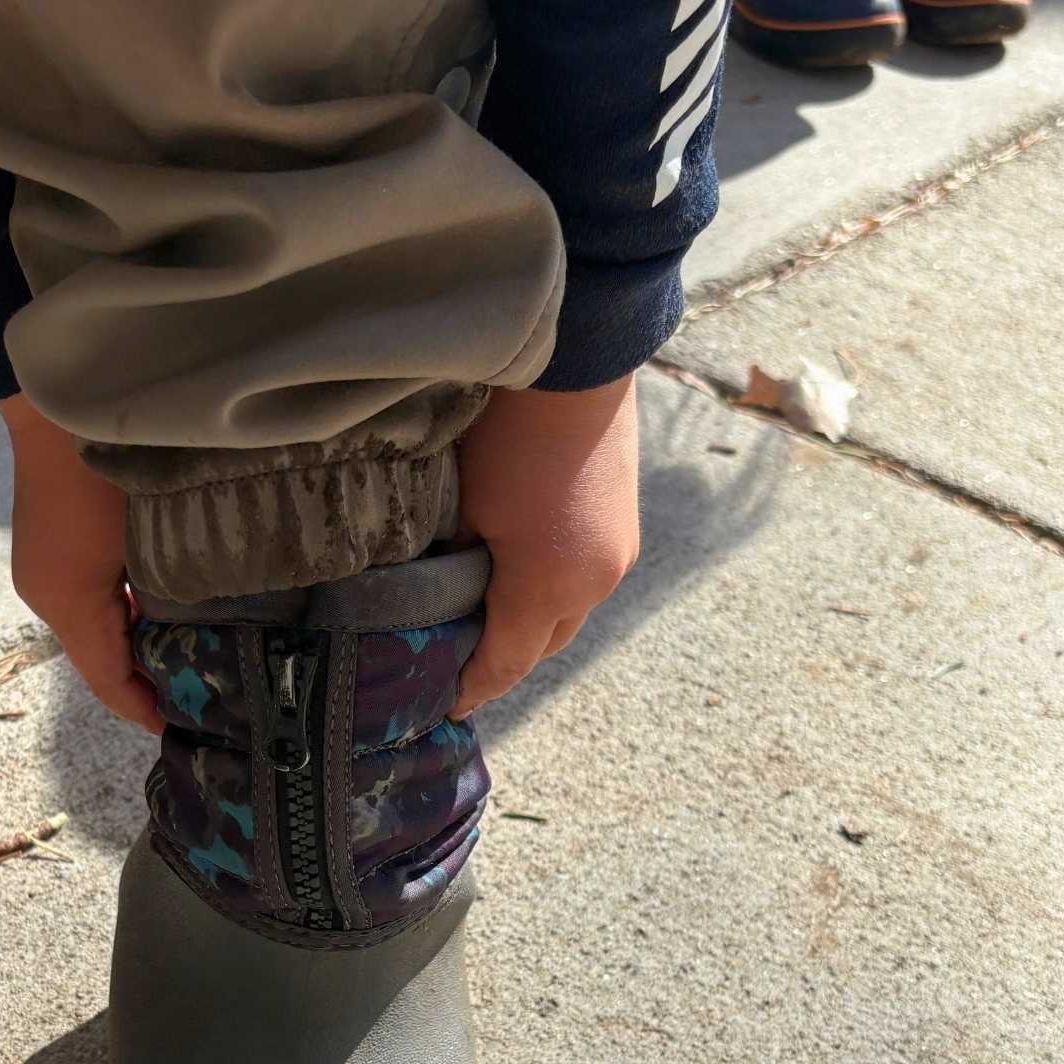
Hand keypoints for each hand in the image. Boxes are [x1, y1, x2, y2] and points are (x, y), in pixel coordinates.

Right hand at [0, 394, 165, 734]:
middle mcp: (47, 598)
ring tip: (179, 662)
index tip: (178, 727)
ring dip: (131, 647)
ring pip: (92, 631)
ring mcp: (41, 574)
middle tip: (193, 697)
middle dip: (141, 682)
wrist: (58, 410)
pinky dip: (118, 618)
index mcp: (69, 605)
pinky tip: (153, 615)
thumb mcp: (145, 542)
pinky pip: (84, 603)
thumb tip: (191, 633)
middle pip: (97, 660)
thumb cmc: (107, 474)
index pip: (107, 680)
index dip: (141, 708)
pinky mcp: (45, 553)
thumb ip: (164, 597)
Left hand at [449, 373, 640, 719]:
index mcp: (548, 587)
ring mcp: (619, 553)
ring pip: (570, 612)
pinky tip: (526, 569)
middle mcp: (594, 582)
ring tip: (490, 615)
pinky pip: (588, 578)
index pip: (504, 664)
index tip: (444, 703)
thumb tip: (436, 591)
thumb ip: (453, 563)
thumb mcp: (462, 505)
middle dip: (503, 658)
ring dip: (533, 621)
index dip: (472, 687)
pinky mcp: (627, 524)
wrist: (579, 359)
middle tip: (459, 658)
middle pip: (542, 646)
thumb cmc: (506, 431)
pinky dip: (556, 588)